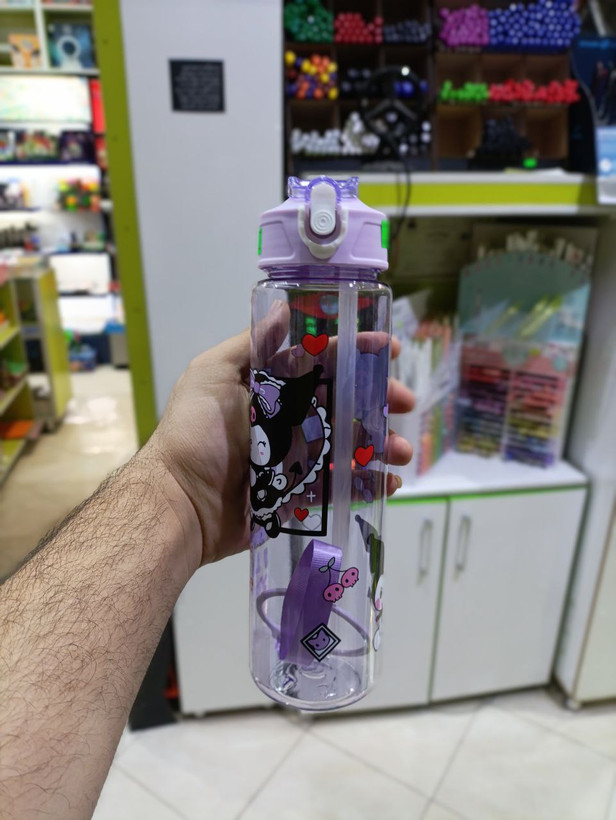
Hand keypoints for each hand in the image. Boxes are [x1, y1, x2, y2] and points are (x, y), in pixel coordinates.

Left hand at [145, 325, 413, 565]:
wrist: (180, 503)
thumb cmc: (196, 434)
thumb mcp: (212, 375)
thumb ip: (250, 345)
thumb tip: (283, 306)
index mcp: (272, 389)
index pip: (321, 363)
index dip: (356, 353)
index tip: (388, 349)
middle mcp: (287, 419)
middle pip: (344, 403)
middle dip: (379, 399)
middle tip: (405, 402)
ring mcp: (296, 459)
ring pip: (349, 445)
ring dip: (381, 444)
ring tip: (402, 452)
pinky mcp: (299, 495)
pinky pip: (340, 486)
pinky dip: (367, 484)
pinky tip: (388, 483)